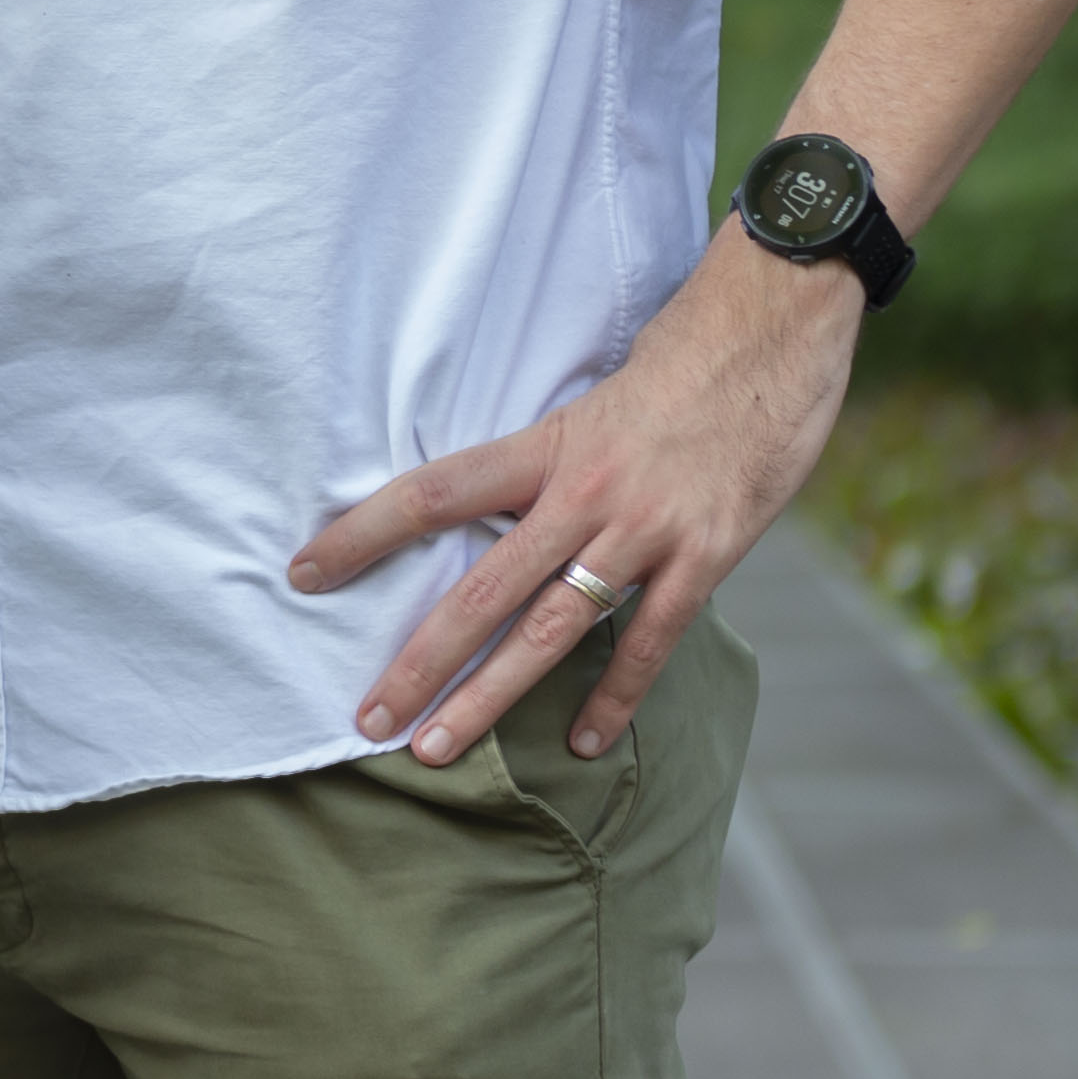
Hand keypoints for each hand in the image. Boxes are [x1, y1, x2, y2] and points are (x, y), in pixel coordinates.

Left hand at [289, 230, 863, 767]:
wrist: (773, 328)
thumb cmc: (682, 357)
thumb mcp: (593, 398)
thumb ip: (549, 458)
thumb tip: (496, 501)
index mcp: (546, 445)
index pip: (432, 493)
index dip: (362, 533)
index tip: (304, 572)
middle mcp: (585, 492)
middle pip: (481, 589)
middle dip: (420, 661)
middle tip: (369, 719)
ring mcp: (645, 530)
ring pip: (550, 631)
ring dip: (489, 698)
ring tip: (438, 749)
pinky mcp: (706, 556)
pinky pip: (650, 642)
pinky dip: (614, 698)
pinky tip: (583, 744)